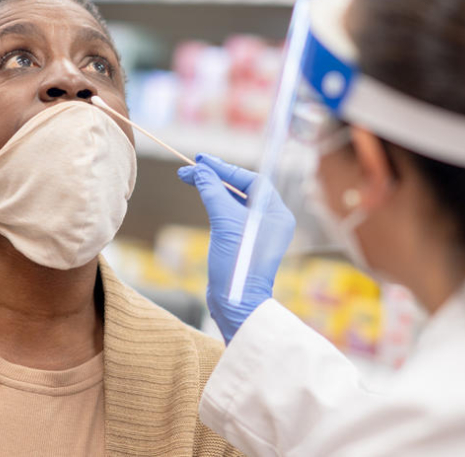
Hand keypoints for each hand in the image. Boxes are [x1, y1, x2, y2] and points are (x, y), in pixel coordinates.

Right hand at [178, 154, 295, 342]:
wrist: (235, 303)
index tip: (202, 160)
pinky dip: (214, 203)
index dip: (226, 168)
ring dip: (212, 188)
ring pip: (233, 201)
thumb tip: (200, 171)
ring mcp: (256, 232)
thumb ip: (213, 192)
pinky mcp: (242, 242)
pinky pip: (228, 215)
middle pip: (242, 188)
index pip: (251, 180)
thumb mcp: (225, 222)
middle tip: (190, 168)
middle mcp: (270, 220)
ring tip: (188, 178)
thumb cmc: (238, 263)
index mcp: (276, 213)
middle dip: (216, 176)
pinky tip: (200, 196)